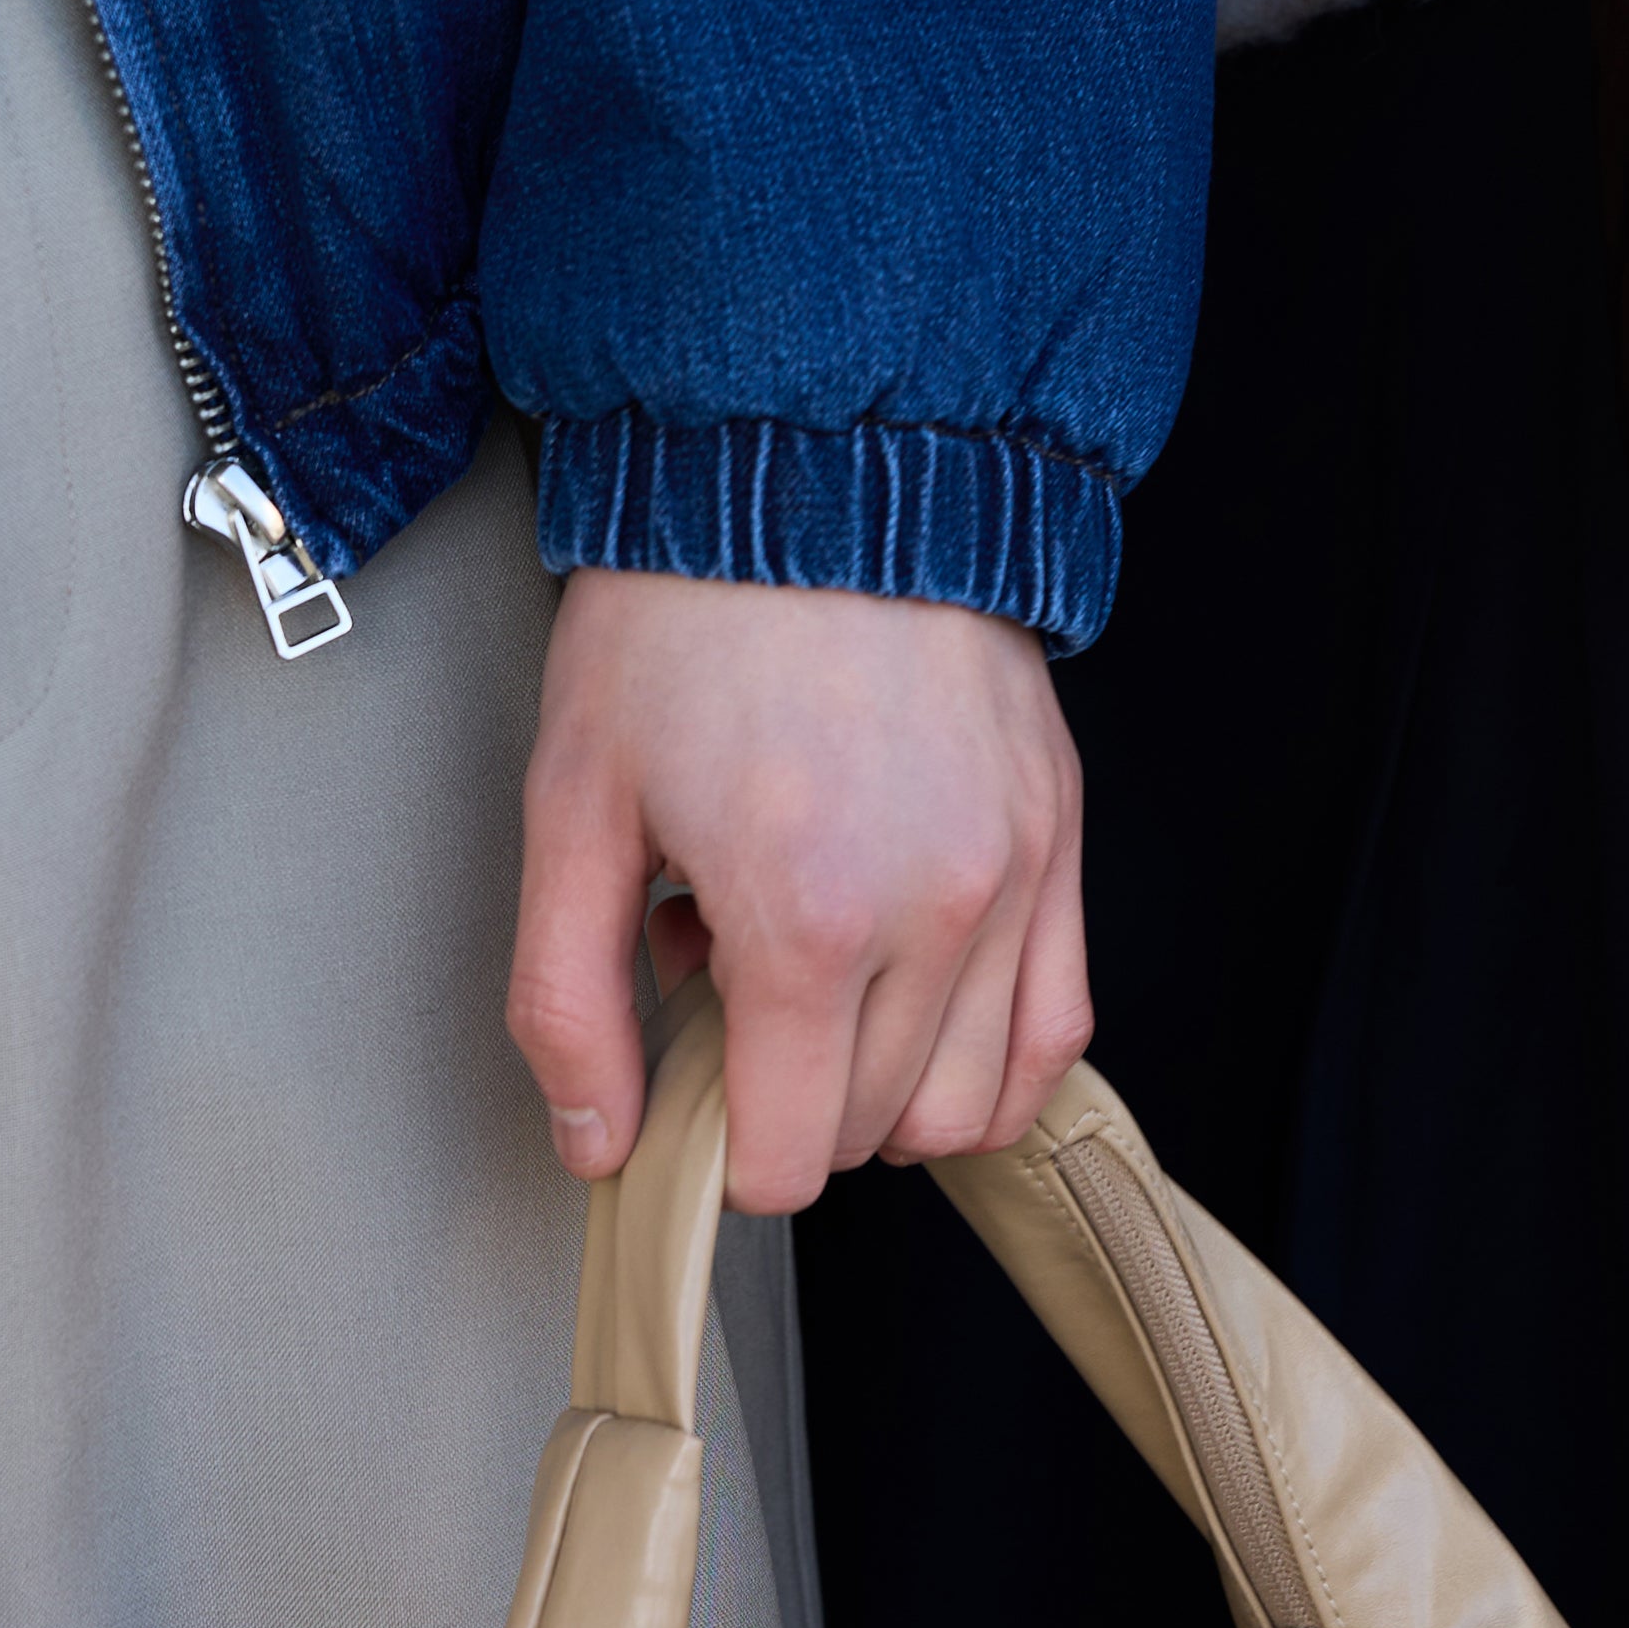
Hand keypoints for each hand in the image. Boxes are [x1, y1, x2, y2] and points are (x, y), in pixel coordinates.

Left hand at [508, 577, 1090, 1210]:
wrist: (813, 467)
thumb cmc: (682, 622)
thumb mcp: (571, 807)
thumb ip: (568, 1002)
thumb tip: (599, 1143)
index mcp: (804, 919)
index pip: (784, 1160)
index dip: (717, 1144)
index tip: (685, 1071)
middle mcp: (934, 911)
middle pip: (869, 1132)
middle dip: (788, 1098)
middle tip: (730, 984)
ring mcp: (1014, 874)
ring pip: (970, 1102)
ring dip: (888, 1088)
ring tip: (821, 978)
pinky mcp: (1060, 831)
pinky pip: (1060, 1025)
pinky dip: (996, 1060)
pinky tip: (923, 1011)